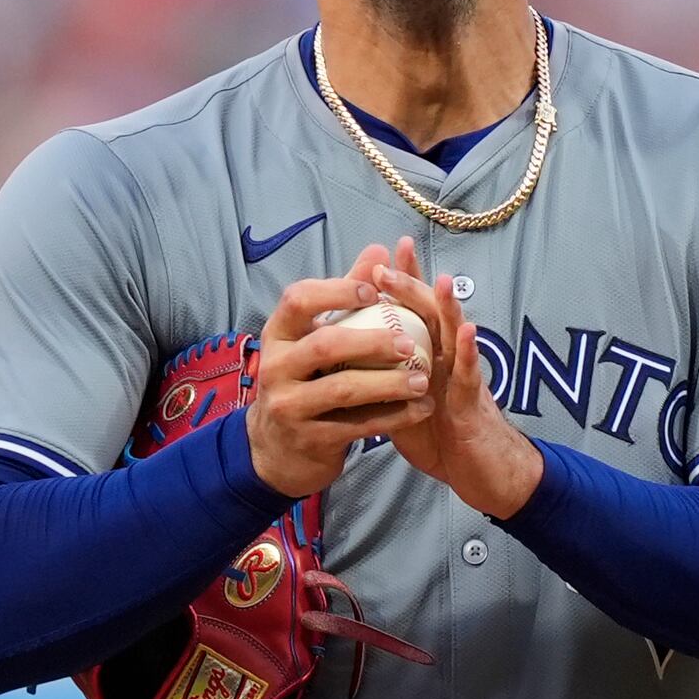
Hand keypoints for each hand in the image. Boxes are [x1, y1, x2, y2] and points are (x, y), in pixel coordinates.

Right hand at [245, 252, 435, 497]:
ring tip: (423, 379)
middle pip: (326, 346)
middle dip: (372, 341)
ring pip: (344, 389)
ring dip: (389, 383)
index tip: (375, 290)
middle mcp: (276, 367)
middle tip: (410, 342)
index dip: (337, 291)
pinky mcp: (310, 439)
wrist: (279, 448)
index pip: (299, 299)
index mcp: (278, 334)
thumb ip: (345, 295)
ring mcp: (289, 406)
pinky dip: (393, 417)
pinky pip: (357, 425)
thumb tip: (379, 250)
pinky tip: (419, 409)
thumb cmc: (306, 378)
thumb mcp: (314, 337)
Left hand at [361, 237, 543, 518]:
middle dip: (410, 287)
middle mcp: (446, 362)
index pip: (412, 316)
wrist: (485, 476)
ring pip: (454, 337)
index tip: (380, 255)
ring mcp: (462, 380)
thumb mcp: (404, 408)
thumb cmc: (445, 441)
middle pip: (429, 315)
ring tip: (440, 280)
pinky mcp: (473, 405)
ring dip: (446, 307)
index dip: (399, 285)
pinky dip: (468, 353)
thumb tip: (348, 371)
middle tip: (387, 263)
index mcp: (427, 360)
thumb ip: (385, 384)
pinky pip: (471, 376)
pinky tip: (467, 331)